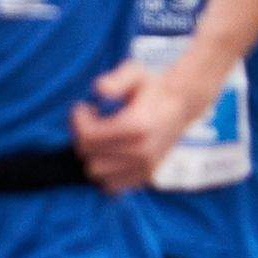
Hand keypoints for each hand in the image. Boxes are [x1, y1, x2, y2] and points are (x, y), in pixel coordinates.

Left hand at [73, 56, 215, 192]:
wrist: (180, 104)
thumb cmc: (152, 86)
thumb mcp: (135, 72)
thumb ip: (116, 79)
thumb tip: (98, 90)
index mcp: (137, 125)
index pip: (88, 137)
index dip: (77, 120)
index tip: (84, 106)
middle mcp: (142, 151)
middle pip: (89, 156)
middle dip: (83, 136)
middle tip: (93, 119)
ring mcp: (145, 167)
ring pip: (97, 174)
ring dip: (92, 155)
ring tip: (101, 136)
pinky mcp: (146, 176)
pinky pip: (111, 185)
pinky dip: (104, 171)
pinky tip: (109, 151)